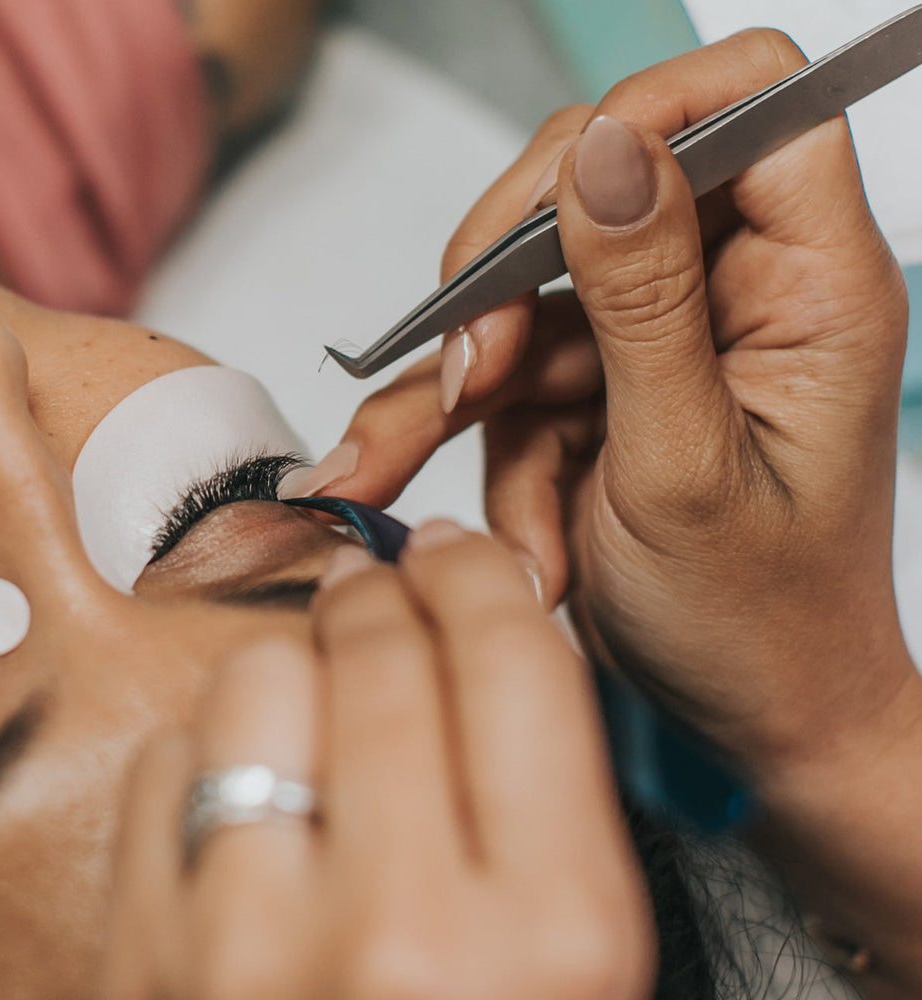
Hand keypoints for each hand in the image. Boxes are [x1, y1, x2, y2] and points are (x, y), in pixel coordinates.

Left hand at [101, 529, 652, 999]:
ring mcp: (245, 949)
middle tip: (385, 590)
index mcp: (549, 946)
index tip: (460, 560)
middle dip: (384, 593)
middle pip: (378, 650)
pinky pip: (161, 766)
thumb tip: (482, 644)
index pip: (512, 665)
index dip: (482, 582)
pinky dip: (201, 758)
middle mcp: (397, 937)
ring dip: (290, 670)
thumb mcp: (569, 977)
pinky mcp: (136, 961)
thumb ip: (543, 821)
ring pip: (255, 680)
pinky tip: (238, 808)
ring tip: (313, 717)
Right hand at [315, 31, 917, 768]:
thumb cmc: (760, 621)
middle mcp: (733, 291)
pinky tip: (461, 515)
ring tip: (393, 475)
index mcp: (810, 286)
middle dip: (503, 282)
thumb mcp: (685, 465)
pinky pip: (497, 380)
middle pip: (594, 188)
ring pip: (519, 299)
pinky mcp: (596, 388)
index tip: (559, 194)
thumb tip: (607, 151)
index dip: (654, 113)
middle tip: (467, 372)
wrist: (749, 724)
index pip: (753, 103)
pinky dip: (459, 449)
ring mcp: (656, 340)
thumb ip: (644, 302)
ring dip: (455, 397)